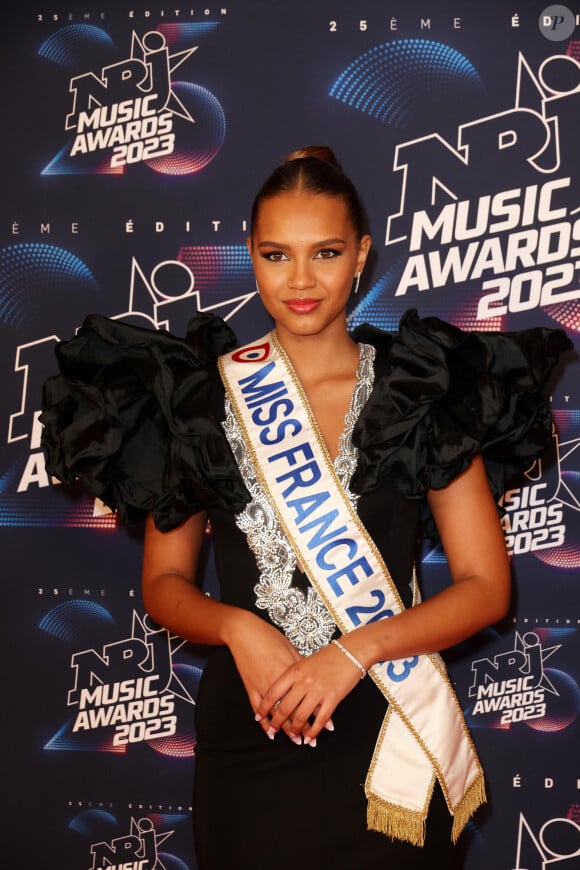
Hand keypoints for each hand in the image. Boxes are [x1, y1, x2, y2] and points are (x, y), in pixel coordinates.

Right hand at [226, 611, 305, 742]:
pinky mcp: (250, 686)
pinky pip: (258, 708)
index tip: (327, 726)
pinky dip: (264, 721)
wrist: (245, 631)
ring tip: (295, 740)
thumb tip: (313, 679)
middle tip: (311, 740)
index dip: (318, 713)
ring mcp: (262, 685)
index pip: (308, 698)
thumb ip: (301, 665)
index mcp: (291, 671)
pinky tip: (270, 731)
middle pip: (293, 709)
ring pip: (276, 713)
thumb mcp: (290, 648)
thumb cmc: (269, 636)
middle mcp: (278, 681)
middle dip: (303, 726)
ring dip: (285, 729)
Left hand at [255, 640, 363, 744]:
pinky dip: (314, 732)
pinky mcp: (333, 698)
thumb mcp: (304, 661)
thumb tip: (278, 689)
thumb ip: (292, 675)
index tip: (258, 716)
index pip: (273, 692)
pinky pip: (320, 719)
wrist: (350, 652)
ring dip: (295, 730)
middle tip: (273, 731)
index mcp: (294, 671)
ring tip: (293, 736)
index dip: (264, 707)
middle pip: (285, 707)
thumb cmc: (327, 656)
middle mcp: (304, 682)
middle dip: (277, 723)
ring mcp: (318, 691)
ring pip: (301, 717)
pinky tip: (310, 738)